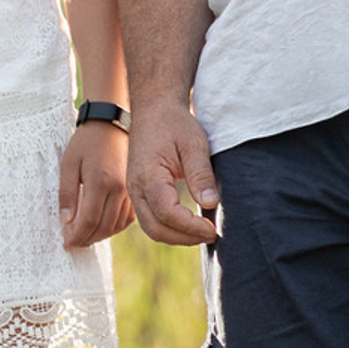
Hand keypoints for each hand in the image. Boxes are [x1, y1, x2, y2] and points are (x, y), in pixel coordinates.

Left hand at [59, 121, 132, 249]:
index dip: (77, 237)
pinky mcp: (134, 190)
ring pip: (117, 225)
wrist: (110, 124)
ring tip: (85, 237)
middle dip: (87, 240)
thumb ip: (67, 194)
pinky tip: (102, 226)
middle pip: (104, 227)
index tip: (66, 243)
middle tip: (73, 243)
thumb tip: (66, 222)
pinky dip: (115, 227)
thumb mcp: (69, 164)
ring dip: (100, 236)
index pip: (89, 221)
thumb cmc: (85, 142)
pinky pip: (128, 217)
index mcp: (101, 182)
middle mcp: (119, 189)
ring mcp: (129, 190)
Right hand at [128, 105, 219, 244]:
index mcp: (148, 176)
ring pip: (151, 228)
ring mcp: (134, 192)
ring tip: (202, 233)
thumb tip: (210, 204)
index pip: (167, 214)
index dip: (191, 227)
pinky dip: (169, 228)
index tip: (213, 229)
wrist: (154, 109)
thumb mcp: (194, 143)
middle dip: (184, 238)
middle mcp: (136, 188)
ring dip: (177, 237)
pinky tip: (189, 225)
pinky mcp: (139, 193)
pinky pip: (150, 220)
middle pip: (155, 229)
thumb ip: (200, 174)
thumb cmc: (174, 123)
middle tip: (211, 235)